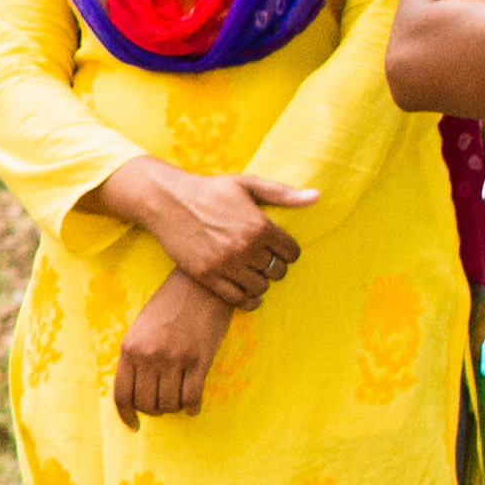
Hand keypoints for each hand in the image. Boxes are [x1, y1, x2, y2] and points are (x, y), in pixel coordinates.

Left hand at [113, 267, 226, 419]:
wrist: (199, 285)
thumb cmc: (169, 305)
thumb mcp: (140, 327)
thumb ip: (135, 357)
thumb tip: (136, 391)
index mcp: (130, 349)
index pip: (122, 394)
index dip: (127, 415)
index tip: (134, 425)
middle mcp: (150, 356)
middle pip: (147, 404)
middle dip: (154, 410)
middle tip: (162, 404)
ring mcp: (175, 359)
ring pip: (170, 404)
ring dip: (174, 407)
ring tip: (178, 400)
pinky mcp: (199, 360)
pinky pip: (192, 397)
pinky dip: (192, 407)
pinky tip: (193, 406)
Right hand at [192, 173, 312, 311]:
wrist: (167, 201)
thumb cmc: (210, 190)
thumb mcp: (248, 184)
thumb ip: (283, 194)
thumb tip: (317, 197)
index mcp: (259, 225)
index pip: (292, 253)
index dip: (288, 251)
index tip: (279, 249)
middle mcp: (245, 247)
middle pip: (278, 272)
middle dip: (275, 266)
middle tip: (264, 260)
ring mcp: (226, 264)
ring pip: (260, 287)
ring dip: (260, 281)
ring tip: (252, 272)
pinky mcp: (207, 276)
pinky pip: (237, 300)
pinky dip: (247, 300)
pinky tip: (247, 292)